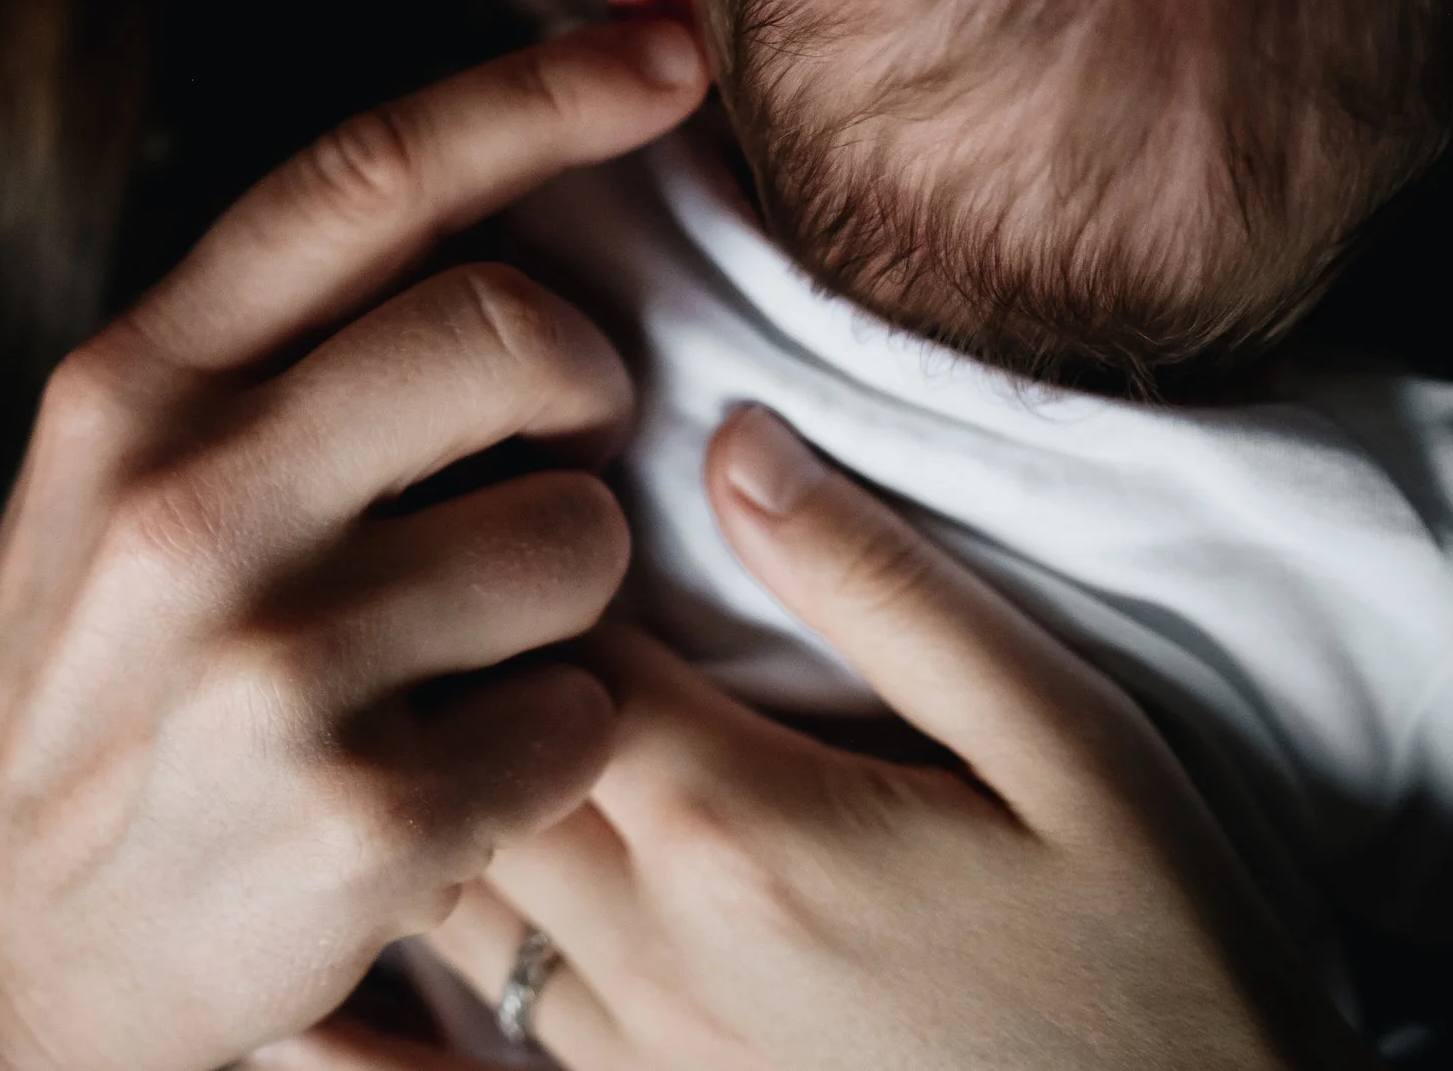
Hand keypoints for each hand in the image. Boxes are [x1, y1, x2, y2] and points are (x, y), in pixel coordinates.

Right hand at [0, 18, 709, 1070]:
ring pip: (578, 535)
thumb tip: (490, 238)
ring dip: (566, 592)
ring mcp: (274, 662)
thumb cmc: (78, 709)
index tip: (664, 57)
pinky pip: (589, 715)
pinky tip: (456, 775)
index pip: (361, 180)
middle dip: (585, 376)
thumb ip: (261, 362)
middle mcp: (185, 500)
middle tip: (564, 438)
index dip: (535, 94)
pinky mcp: (366, 819)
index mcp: (124, 391)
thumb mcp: (103, 492)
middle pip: (510, 329)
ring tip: (460, 652)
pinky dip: (557, 742)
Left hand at [267, 405, 1376, 1070]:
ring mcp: (628, 1049)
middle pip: (450, 747)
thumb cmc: (1161, 976)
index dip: (497, 534)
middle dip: (423, 639)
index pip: (540, 635)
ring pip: (430, 884)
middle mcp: (646, 940)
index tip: (484, 456)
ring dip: (395, 780)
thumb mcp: (1078, 755)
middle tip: (398, 544)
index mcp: (738, 822)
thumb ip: (893, 596)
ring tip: (370, 692)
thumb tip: (738, 443)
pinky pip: (450, 1058)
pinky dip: (365, 1015)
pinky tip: (291, 996)